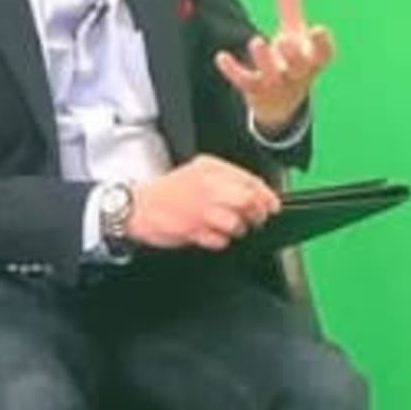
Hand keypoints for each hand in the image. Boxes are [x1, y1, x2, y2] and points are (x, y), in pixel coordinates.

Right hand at [127, 154, 284, 254]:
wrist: (137, 206)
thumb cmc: (168, 192)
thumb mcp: (197, 172)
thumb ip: (225, 178)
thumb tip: (256, 192)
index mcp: (210, 168)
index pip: (250, 180)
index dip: (266, 195)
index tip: (273, 205)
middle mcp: (208, 186)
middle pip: (249, 201)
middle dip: (258, 214)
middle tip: (257, 219)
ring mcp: (201, 209)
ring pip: (238, 223)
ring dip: (239, 230)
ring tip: (229, 228)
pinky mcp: (193, 230)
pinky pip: (220, 240)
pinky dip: (221, 241)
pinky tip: (211, 235)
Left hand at [214, 0, 333, 135]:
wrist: (282, 104)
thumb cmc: (293, 61)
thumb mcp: (294, 33)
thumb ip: (290, 6)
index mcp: (312, 59)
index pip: (323, 53)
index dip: (322, 43)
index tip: (318, 29)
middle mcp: (298, 73)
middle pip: (299, 66)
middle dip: (293, 55)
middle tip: (284, 40)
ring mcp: (277, 84)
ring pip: (272, 75)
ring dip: (264, 60)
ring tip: (256, 41)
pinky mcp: (257, 91)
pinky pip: (246, 82)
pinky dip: (233, 71)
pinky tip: (221, 57)